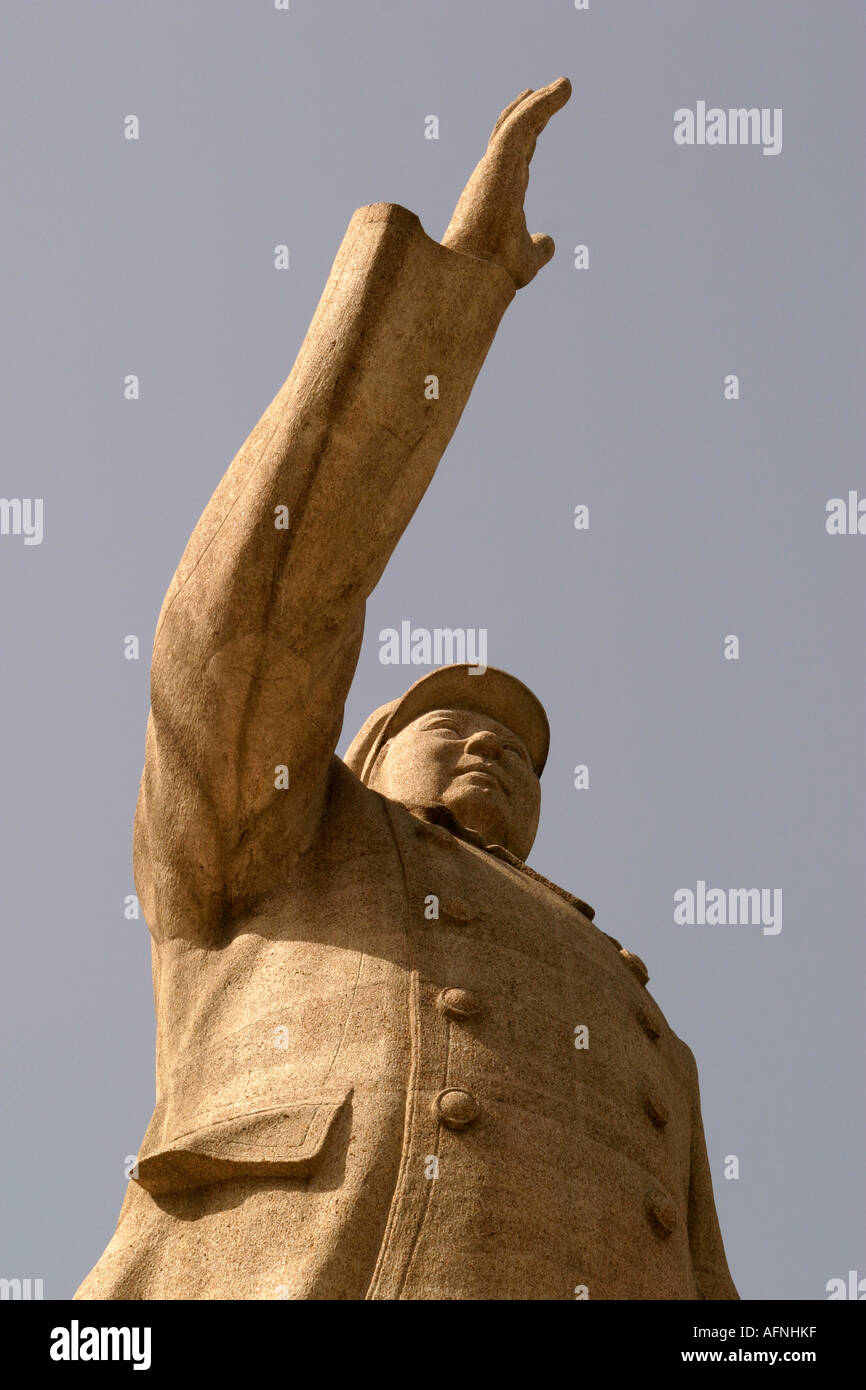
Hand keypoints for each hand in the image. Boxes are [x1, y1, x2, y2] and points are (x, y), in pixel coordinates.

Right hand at [441, 78, 570, 288]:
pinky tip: (561, 91)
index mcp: (501, 191)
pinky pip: (523, 122)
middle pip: (516, 133)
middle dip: (534, 110)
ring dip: (541, 102)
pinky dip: (541, 105)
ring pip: (517, 122)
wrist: (478, 272)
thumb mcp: (528, 259)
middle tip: (552, 90)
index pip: (517, 155)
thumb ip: (540, 249)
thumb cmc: (496, 268)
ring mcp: (496, 165)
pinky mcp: (499, 158)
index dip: (531, 134)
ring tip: (564, 85)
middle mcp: (495, 174)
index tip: (543, 119)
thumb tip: (550, 242)